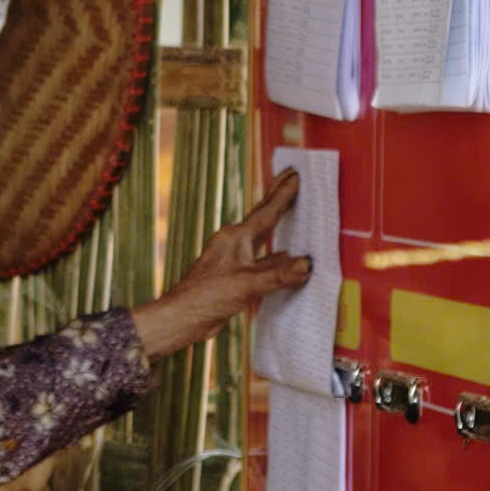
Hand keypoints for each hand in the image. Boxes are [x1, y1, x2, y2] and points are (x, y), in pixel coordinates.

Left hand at [131, 172, 309, 361]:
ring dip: (277, 226)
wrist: (182, 316)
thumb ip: (278, 274)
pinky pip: (261, 259)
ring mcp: (233, 258)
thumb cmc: (206, 296)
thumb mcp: (247, 284)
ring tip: (291, 214)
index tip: (295, 174)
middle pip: (262, 217)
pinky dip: (275, 255)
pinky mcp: (234, 275)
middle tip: (290, 177)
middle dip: (277, 198)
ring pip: (262, 238)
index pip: (266, 212)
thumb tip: (307, 263)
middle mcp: (234, 243)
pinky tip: (284, 258)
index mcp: (236, 237)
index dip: (282, 194)